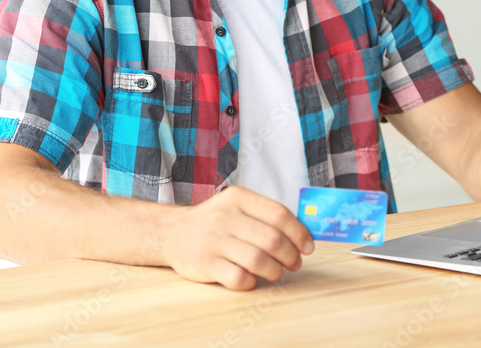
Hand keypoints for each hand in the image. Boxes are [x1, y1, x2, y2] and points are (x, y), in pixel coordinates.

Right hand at [159, 186, 314, 290]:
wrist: (172, 233)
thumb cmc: (216, 221)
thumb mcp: (237, 206)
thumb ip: (266, 216)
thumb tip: (304, 235)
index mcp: (238, 198)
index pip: (279, 214)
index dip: (299, 233)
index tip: (308, 247)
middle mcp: (226, 217)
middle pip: (272, 240)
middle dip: (291, 256)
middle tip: (295, 263)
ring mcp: (215, 241)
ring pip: (259, 261)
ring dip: (275, 271)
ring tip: (276, 272)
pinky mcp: (206, 264)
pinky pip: (239, 278)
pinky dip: (252, 282)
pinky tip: (252, 279)